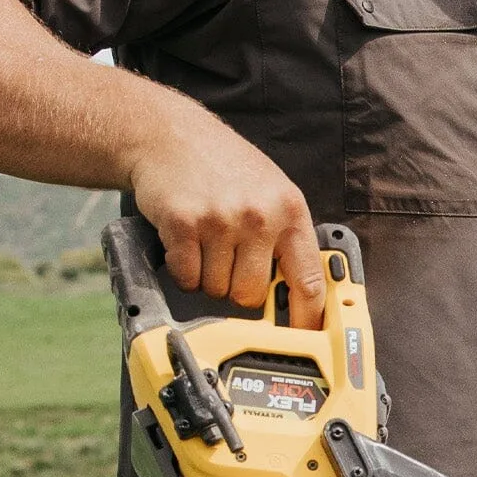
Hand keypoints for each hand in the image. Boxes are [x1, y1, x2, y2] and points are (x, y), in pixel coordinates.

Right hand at [127, 105, 326, 326]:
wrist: (168, 134)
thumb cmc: (222, 165)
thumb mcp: (271, 191)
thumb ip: (287, 237)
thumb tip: (304, 295)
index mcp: (289, 210)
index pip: (308, 280)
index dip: (308, 319)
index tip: (304, 341)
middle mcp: (259, 216)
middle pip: (251, 295)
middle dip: (237, 288)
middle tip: (228, 258)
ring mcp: (220, 220)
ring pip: (216, 290)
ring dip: (207, 276)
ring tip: (206, 240)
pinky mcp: (184, 224)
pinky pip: (186, 277)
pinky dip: (182, 268)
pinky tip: (185, 239)